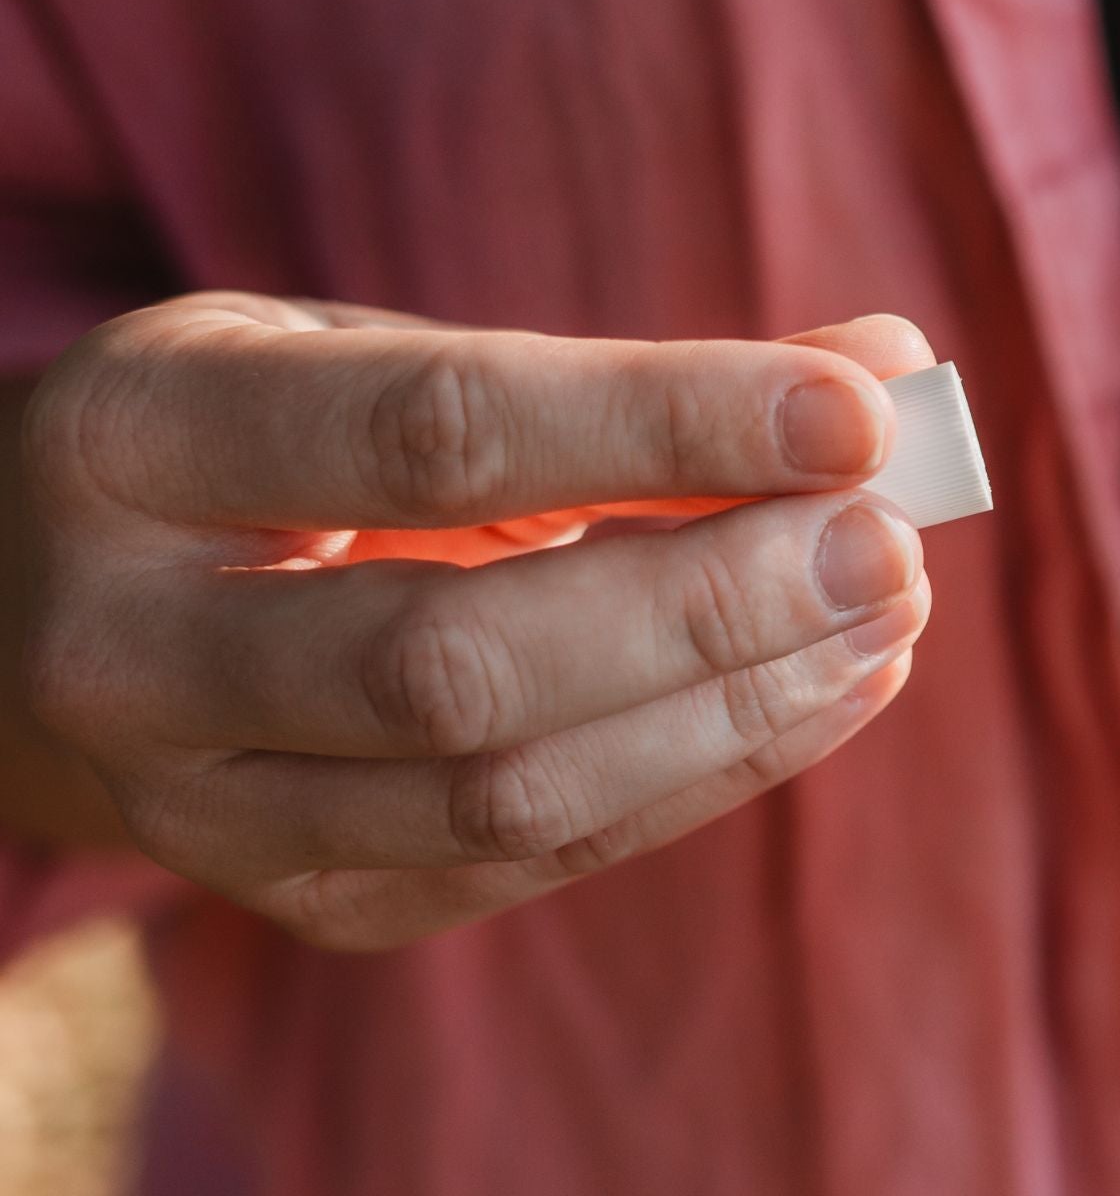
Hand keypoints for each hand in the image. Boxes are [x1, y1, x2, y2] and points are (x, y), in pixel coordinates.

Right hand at [20, 295, 935, 947]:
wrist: (32, 615)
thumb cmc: (259, 449)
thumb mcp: (374, 357)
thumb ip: (621, 375)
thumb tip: (892, 368)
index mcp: (136, 442)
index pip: (435, 434)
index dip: (666, 423)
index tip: (857, 414)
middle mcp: (130, 647)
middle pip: (460, 661)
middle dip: (710, 605)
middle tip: (891, 545)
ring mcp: (200, 808)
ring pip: (504, 796)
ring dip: (737, 709)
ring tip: (889, 616)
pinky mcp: (304, 903)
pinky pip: (535, 861)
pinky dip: (707, 774)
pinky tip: (827, 689)